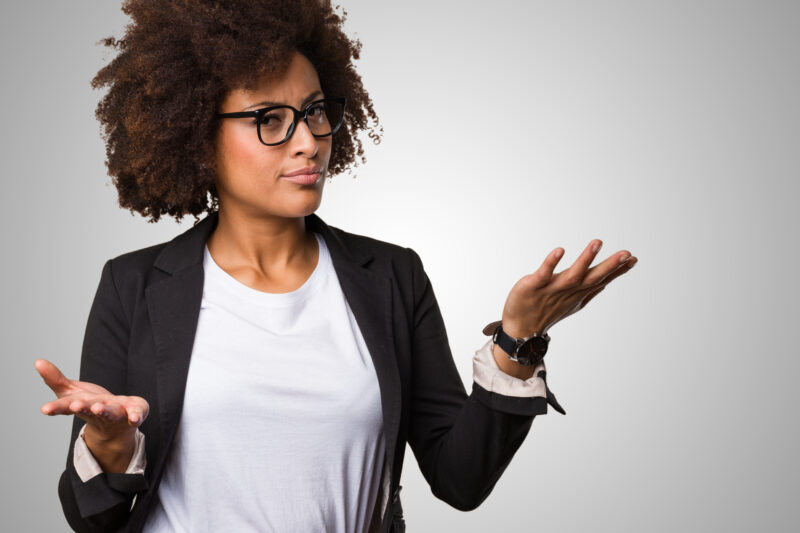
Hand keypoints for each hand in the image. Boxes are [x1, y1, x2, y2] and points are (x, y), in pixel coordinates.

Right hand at [35, 359, 148, 442]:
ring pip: (110, 412)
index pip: (67, 406)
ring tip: (98, 408)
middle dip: (83, 407)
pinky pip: (136, 414)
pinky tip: (135, 418)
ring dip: (105, 411)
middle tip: (76, 406)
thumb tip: (37, 361)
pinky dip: (136, 416)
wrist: (116, 427)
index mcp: (82, 405)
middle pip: (89, 410)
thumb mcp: (72, 392)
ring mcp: (116, 413)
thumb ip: (55, 379)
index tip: (45, 409)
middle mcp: (98, 411)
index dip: (57, 407)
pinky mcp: (133, 412)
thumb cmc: (90, 406)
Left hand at [500, 239, 637, 337]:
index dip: (617, 270)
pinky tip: (560, 250)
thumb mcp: (571, 302)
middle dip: (610, 266)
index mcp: (578, 292)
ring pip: (572, 274)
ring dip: (585, 259)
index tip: (633, 258)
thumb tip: (605, 283)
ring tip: (597, 242)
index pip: (601, 279)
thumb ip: (588, 292)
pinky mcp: (534, 286)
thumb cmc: (546, 312)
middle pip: (592, 277)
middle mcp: (569, 290)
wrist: (520, 329)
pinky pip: (544, 273)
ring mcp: (552, 289)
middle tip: (626, 253)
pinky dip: (551, 263)